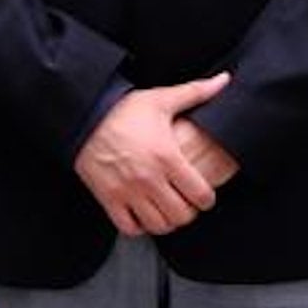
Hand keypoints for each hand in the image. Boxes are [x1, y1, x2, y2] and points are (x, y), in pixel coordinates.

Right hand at [74, 74, 234, 236]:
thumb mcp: (161, 99)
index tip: (203, 195)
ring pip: (157, 225)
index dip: (207, 199)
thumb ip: (196, 93)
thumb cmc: (123, 110)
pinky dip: (139, 226)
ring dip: (166, 221)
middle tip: (186, 204)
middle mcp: (149, 178)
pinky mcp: (108, 198)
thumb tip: (224, 81)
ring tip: (166, 211)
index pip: (200, 195)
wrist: (84, 116)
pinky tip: (142, 214)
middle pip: (181, 216)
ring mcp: (128, 191)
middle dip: (188, 213)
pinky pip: (129, 227)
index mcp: (167, 157)